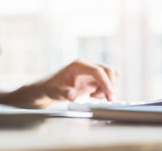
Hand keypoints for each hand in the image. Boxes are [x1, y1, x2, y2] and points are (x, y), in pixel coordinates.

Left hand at [0, 58, 118, 108]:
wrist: (50, 88)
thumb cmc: (52, 88)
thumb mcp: (57, 92)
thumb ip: (66, 93)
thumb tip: (72, 96)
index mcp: (79, 64)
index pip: (98, 71)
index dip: (106, 83)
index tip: (110, 96)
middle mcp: (87, 64)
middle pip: (109, 71)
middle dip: (109, 86)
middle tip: (98, 98)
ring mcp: (92, 69)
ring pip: (112, 75)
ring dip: (108, 88)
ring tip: (93, 96)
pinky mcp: (95, 76)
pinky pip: (108, 81)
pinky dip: (106, 89)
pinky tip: (93, 95)